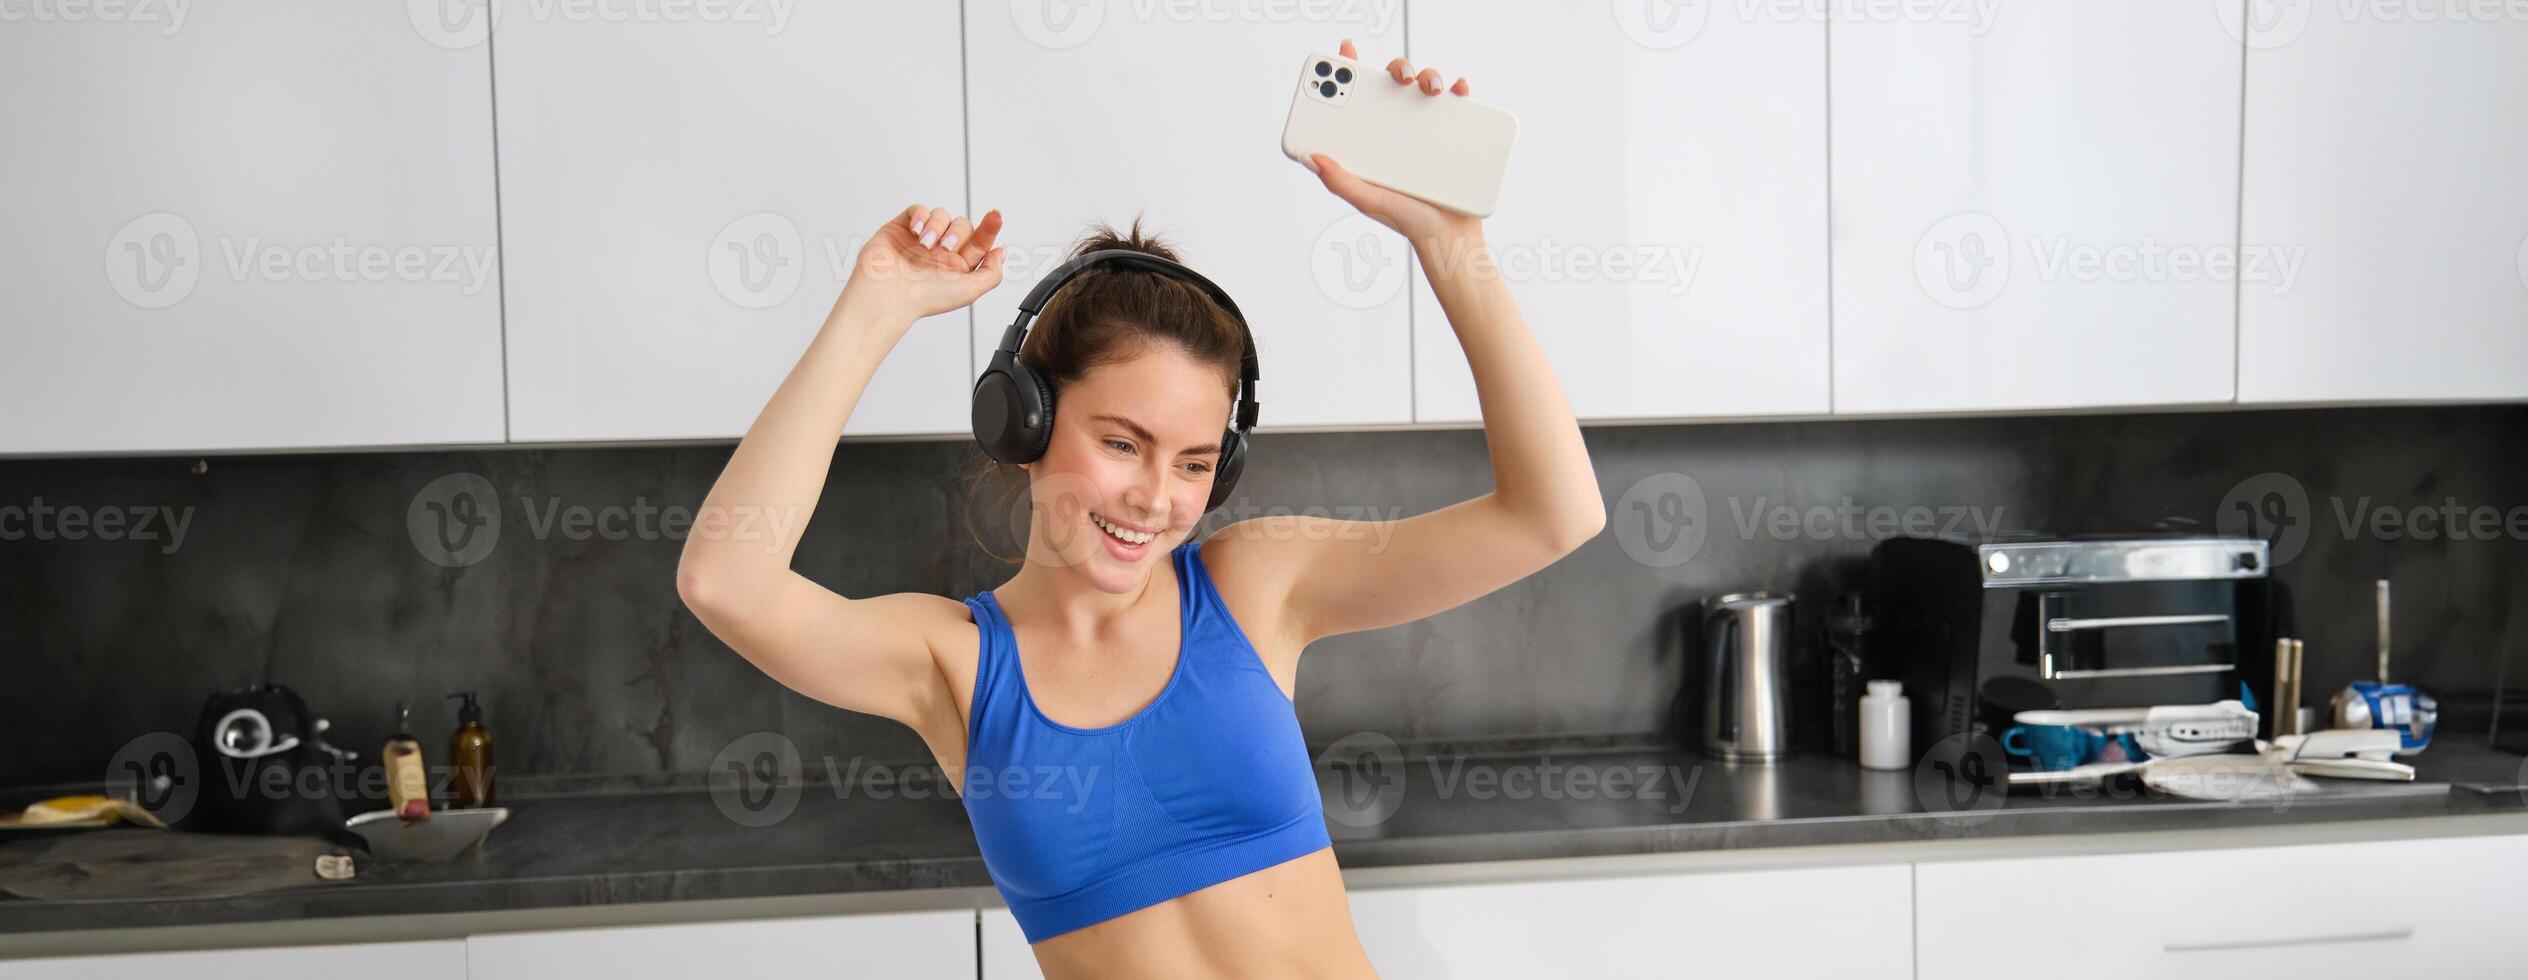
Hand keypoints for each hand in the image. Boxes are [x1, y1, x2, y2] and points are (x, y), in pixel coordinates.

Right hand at [840, 204, 1007, 323]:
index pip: (979, 241)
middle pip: (962, 225)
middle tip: (946, 248)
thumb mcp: (970, 291)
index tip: (996, 216)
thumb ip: (991, 273)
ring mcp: (920, 239)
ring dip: (937, 226)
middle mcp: (939, 252)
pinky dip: (921, 216)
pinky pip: (918, 210)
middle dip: (958, 233)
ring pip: (941, 215)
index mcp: (957, 266)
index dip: (990, 227)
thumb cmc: (924, 299)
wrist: (888, 296)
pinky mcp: (901, 228)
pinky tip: (917, 232)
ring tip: (926, 244)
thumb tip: (1000, 252)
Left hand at [1303, 38, 1485, 244]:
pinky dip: (1459, 90)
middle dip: (1395, 69)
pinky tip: (1457, 90)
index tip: (1342, 53)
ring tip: (1430, 89)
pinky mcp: (1457, 134)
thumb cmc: (1406, 219)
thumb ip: (1339, 181)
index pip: (1356, 98)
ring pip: (1426, 87)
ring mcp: (1429, 129)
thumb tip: (1310, 157)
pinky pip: (1459, 104)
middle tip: (1398, 77)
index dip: (1347, 71)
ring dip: (1428, 76)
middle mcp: (1398, 128)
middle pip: (1393, 84)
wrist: (1450, 237)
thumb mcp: (1368, 200)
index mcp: (1373, 139)